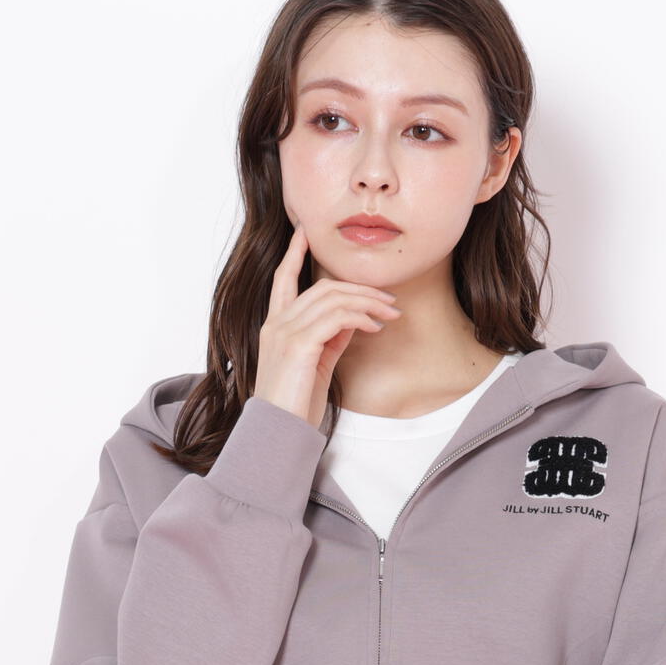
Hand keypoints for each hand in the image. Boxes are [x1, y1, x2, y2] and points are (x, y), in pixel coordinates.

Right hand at [254, 222, 401, 427]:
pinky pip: (337, 317)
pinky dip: (360, 317)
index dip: (294, 254)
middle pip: (323, 288)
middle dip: (360, 289)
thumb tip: (354, 320)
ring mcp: (285, 332)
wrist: (279, 432)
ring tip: (390, 312)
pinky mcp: (299, 344)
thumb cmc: (295, 405)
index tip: (305, 232)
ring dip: (368, 302)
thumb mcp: (315, 365)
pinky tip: (375, 326)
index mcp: (275, 327)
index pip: (283, 281)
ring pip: (333, 298)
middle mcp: (276, 324)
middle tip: (390, 300)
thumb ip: (329, 339)